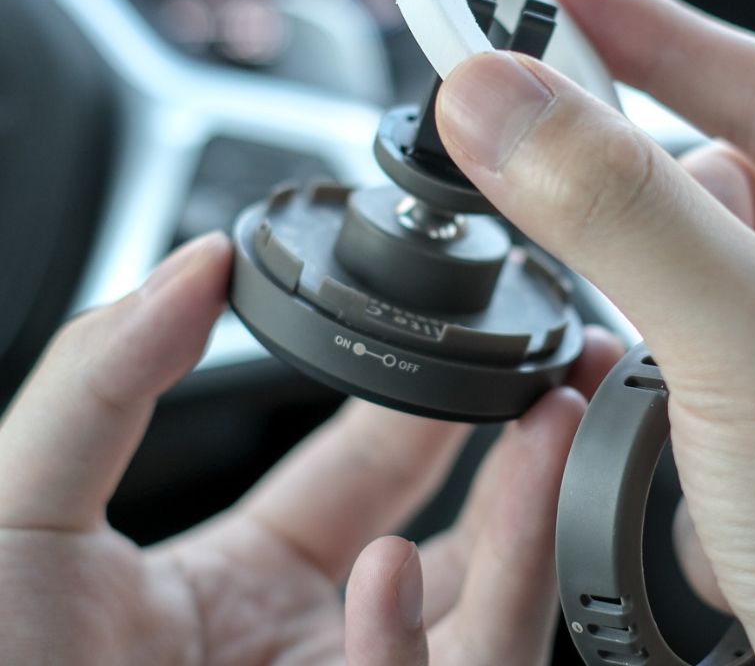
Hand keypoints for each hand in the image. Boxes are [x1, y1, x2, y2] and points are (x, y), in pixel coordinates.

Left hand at [0, 231, 620, 664]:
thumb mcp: (23, 509)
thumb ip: (104, 375)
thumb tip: (201, 259)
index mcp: (245, 583)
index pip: (369, 472)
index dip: (431, 402)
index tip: (473, 335)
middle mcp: (317, 649)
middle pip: (461, 540)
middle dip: (524, 450)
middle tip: (567, 368)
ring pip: (486, 620)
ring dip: (528, 522)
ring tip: (554, 422)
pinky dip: (417, 644)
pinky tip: (388, 576)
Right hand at [435, 0, 754, 665]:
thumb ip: (621, 215)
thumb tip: (503, 102)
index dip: (648, 32)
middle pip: (718, 188)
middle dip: (638, 215)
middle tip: (542, 188)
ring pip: (690, 285)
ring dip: (646, 327)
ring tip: (666, 402)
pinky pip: (683, 363)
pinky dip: (649, 395)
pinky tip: (670, 451)